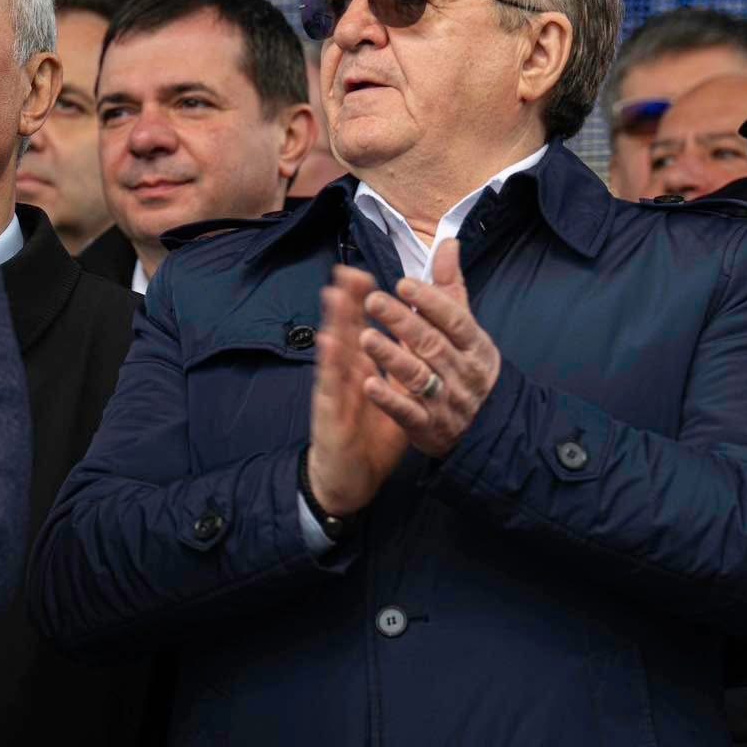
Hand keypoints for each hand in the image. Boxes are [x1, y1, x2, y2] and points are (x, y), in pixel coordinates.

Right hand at [307, 265, 407, 515]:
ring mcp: (335, 391)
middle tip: (348, 269)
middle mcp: (346, 374)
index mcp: (362, 367)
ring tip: (334, 294)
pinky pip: (331, 387)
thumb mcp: (395, 395)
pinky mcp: (330, 413)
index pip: (364, 328)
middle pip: (346, 331)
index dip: (365, 302)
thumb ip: (403, 363)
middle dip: (348, 301)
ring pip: (335, 352)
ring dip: (334, 323)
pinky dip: (329, 364)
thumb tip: (418, 336)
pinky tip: (328, 344)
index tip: (368, 272)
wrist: (351, 477)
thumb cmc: (371, 434)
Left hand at [358, 240, 503, 457]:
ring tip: (365, 337)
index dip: (430, 301)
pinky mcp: (429, 426)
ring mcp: (447, 401)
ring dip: (390, 356)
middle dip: (402, 322)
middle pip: (432, 344)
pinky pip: (408, 412)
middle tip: (372, 301)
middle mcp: (463, 373)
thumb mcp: (465, 329)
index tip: (403, 284)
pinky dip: (388, 399)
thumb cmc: (467, 366)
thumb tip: (448, 243)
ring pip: (418, 376)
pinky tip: (368, 383)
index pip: (455, 320)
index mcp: (476, 346)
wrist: (488, 426)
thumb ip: (450, 288)